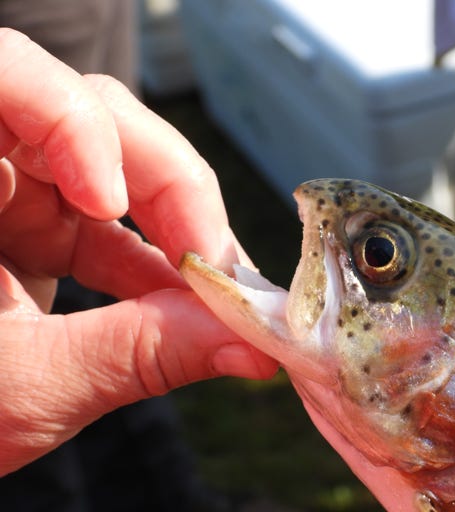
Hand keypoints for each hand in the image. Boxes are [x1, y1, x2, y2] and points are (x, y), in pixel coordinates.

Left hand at [0, 28, 276, 474]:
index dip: (78, 124)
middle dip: (170, 188)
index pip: (13, 77)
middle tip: (217, 266)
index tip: (112, 208)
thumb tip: (252, 345)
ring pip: (127, 167)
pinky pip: (122, 227)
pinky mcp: (44, 228)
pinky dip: (165, 266)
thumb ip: (134, 355)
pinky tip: (195, 307)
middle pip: (99, 118)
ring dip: (184, 230)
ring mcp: (17, 193)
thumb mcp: (18, 391)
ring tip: (223, 293)